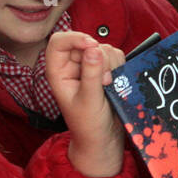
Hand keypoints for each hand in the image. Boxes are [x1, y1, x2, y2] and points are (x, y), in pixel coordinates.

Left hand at [45, 31, 127, 176]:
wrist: (103, 138)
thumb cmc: (88, 124)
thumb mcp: (88, 100)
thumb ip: (91, 74)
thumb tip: (94, 50)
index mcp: (58, 71)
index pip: (59, 41)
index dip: (75, 38)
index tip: (92, 46)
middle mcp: (72, 66)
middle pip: (87, 42)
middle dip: (100, 58)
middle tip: (103, 80)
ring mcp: (90, 67)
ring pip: (104, 48)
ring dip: (111, 64)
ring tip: (107, 85)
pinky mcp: (106, 70)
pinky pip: (116, 56)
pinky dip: (119, 66)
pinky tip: (115, 83)